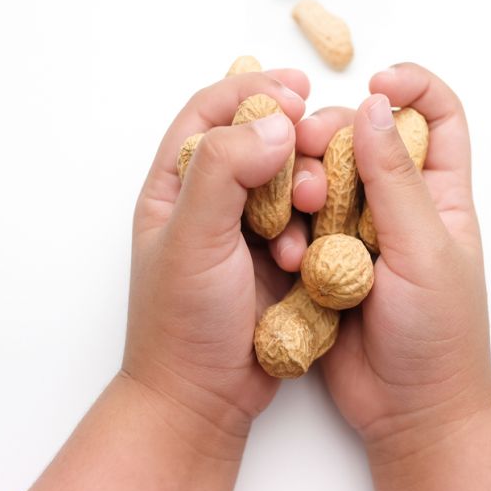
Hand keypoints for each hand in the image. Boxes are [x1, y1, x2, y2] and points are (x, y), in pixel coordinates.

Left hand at [125, 69, 314, 446]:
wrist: (203, 398)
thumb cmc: (182, 322)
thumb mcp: (192, 239)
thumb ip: (225, 173)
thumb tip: (274, 124)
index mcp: (175, 184)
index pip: (211, 112)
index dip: (252, 91)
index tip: (297, 91)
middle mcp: (209, 199)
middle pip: (256, 140)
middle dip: (290, 141)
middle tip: (315, 149)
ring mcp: (245, 229)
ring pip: (287, 181)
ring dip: (306, 185)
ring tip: (313, 206)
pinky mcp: (276, 258)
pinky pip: (305, 222)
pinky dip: (313, 226)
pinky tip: (307, 252)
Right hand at [298, 63, 490, 490]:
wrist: (408, 412)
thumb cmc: (437, 336)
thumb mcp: (424, 251)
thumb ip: (396, 180)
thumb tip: (374, 105)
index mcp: (439, 195)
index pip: (436, 116)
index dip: (410, 86)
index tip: (374, 82)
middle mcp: (397, 206)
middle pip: (365, 138)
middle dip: (336, 130)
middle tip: (311, 144)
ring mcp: (356, 233)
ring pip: (325, 179)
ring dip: (306, 180)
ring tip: (298, 207)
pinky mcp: (323, 262)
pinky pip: (300, 224)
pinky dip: (287, 223)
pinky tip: (283, 242)